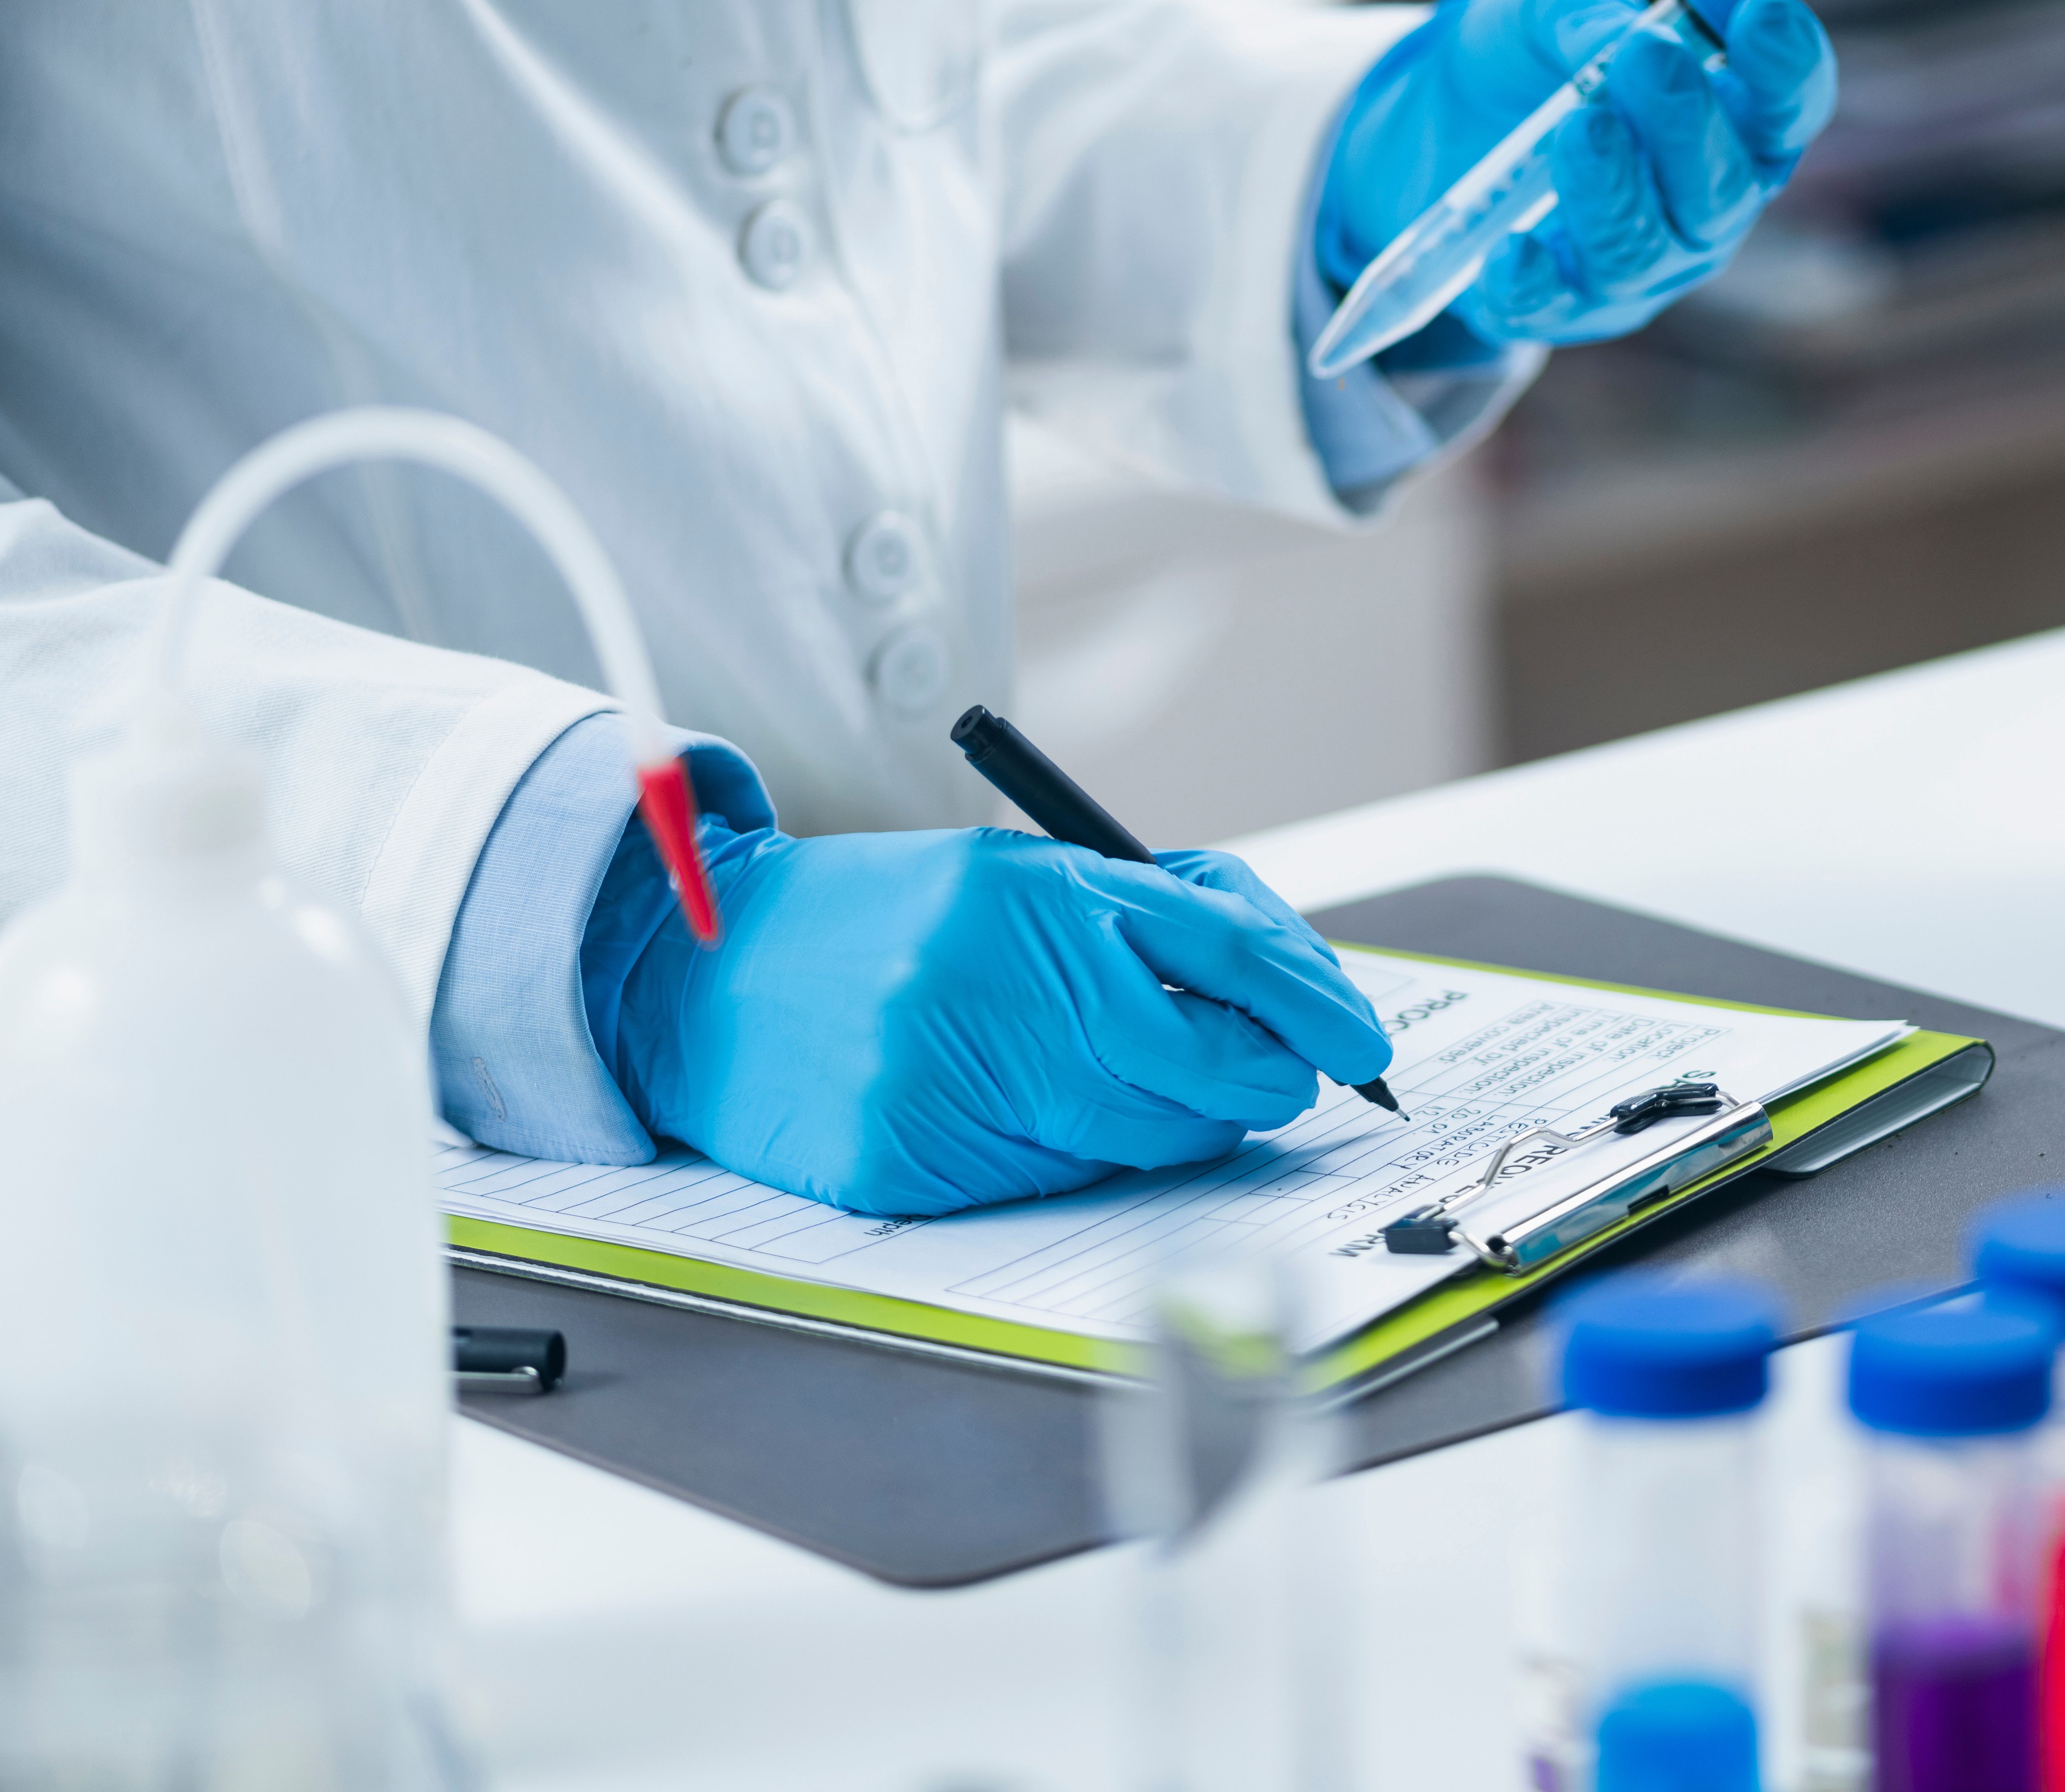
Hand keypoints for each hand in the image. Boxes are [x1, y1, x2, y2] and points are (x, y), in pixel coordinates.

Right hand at [603, 826, 1391, 1216]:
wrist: (703, 968)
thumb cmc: (879, 922)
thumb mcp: (1015, 883)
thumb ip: (1143, 928)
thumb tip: (1282, 996)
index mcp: (1040, 893)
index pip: (1229, 950)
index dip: (1315, 1000)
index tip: (1362, 1041)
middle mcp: (1004, 978)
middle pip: (1207, 1064)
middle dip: (1258, 1081)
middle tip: (1266, 1079)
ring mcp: (955, 1075)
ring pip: (1140, 1138)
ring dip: (1166, 1123)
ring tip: (1115, 1082)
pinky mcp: (913, 1157)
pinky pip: (1049, 1181)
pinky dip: (1067, 1158)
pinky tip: (1019, 1113)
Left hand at [1318, 0, 1837, 355]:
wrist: (1422, 132)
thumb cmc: (1518, 66)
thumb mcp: (1540, 14)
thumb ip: (1585, 13)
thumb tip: (1616, 36)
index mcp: (1728, 128)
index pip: (1787, 109)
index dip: (1788, 67)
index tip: (1758, 8)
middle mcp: (1699, 212)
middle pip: (1725, 192)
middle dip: (1689, 125)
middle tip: (1650, 57)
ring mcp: (1635, 271)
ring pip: (1643, 250)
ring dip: (1614, 188)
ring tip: (1577, 124)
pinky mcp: (1555, 310)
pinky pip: (1551, 308)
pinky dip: (1532, 278)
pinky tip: (1511, 242)